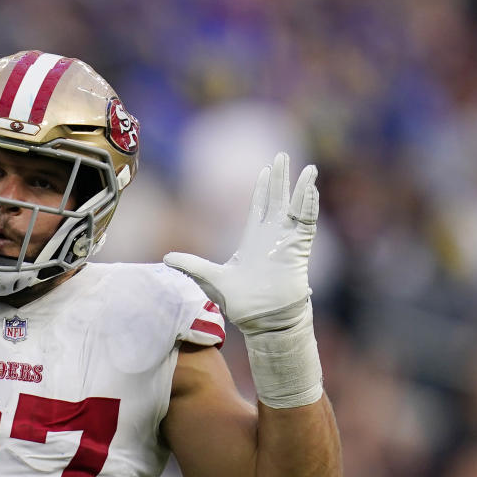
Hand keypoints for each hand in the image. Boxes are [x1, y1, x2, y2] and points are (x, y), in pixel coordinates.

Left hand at [163, 152, 317, 333]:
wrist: (262, 319)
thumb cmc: (240, 303)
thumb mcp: (209, 278)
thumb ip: (190, 264)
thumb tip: (166, 257)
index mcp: (253, 240)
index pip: (259, 207)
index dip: (262, 189)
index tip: (264, 170)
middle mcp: (272, 237)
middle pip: (278, 200)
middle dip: (280, 178)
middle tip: (282, 156)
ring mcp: (287, 242)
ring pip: (295, 207)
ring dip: (301, 188)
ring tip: (308, 168)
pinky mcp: (298, 250)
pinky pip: (306, 223)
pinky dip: (308, 206)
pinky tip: (310, 190)